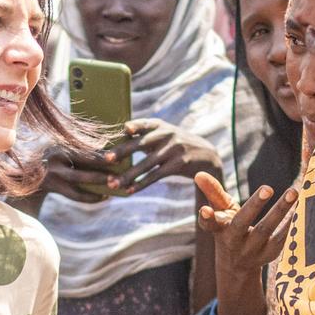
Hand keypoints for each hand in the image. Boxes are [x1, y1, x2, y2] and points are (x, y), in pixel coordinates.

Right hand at [38, 140, 116, 203]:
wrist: (27, 172)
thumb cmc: (52, 156)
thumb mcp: (60, 146)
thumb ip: (78, 145)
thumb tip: (106, 144)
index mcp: (59, 145)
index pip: (83, 149)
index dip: (100, 154)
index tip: (115, 156)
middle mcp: (55, 158)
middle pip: (83, 163)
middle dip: (103, 166)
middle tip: (120, 170)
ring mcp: (53, 174)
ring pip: (80, 180)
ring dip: (99, 182)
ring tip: (115, 184)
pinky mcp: (54, 188)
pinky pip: (76, 195)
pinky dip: (91, 197)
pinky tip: (105, 196)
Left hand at [106, 118, 221, 193]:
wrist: (206, 155)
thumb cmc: (176, 144)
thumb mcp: (164, 134)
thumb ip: (144, 135)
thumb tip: (119, 136)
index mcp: (160, 125)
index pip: (145, 124)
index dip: (135, 126)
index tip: (125, 129)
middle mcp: (167, 135)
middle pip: (142, 144)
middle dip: (124, 152)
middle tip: (107, 159)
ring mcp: (174, 150)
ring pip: (147, 164)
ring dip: (129, 175)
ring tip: (113, 184)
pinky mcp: (178, 165)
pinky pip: (156, 176)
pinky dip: (141, 184)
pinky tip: (130, 190)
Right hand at [195, 172, 295, 277]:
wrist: (238, 265)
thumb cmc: (229, 228)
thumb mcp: (220, 211)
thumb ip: (213, 192)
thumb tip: (199, 174)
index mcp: (219, 229)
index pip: (209, 224)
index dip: (206, 218)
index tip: (205, 210)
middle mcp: (233, 241)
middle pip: (242, 224)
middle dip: (254, 206)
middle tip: (267, 188)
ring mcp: (252, 250)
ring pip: (266, 230)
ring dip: (280, 211)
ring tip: (293, 192)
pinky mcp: (270, 254)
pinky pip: (282, 238)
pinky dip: (290, 223)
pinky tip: (301, 207)